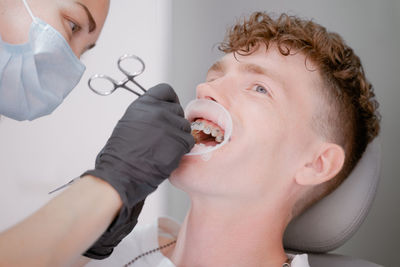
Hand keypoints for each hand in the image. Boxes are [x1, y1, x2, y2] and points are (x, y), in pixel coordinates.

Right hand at [83, 83, 193, 258]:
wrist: (121, 173)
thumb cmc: (120, 153)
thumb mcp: (129, 122)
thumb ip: (147, 113)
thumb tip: (162, 111)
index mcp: (143, 104)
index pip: (166, 91)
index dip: (169, 101)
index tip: (168, 111)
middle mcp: (158, 111)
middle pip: (178, 110)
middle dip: (173, 122)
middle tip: (163, 137)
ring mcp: (170, 126)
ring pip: (185, 126)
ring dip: (178, 136)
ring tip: (163, 148)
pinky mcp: (179, 142)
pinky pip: (189, 141)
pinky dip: (182, 148)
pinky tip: (169, 154)